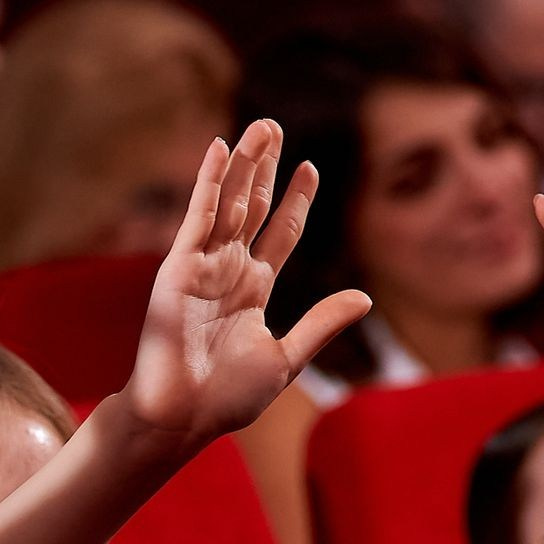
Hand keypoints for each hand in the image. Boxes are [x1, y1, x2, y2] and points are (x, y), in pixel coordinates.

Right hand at [111, 119, 370, 449]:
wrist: (181, 417)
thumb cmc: (226, 399)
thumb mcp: (287, 357)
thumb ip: (321, 323)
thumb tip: (366, 296)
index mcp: (252, 291)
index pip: (278, 234)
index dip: (295, 202)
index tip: (311, 168)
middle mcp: (227, 272)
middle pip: (251, 208)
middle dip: (265, 168)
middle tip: (275, 126)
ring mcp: (201, 267)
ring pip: (228, 204)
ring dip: (243, 164)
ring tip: (260, 127)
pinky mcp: (178, 269)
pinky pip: (197, 218)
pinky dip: (208, 183)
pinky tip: (220, 150)